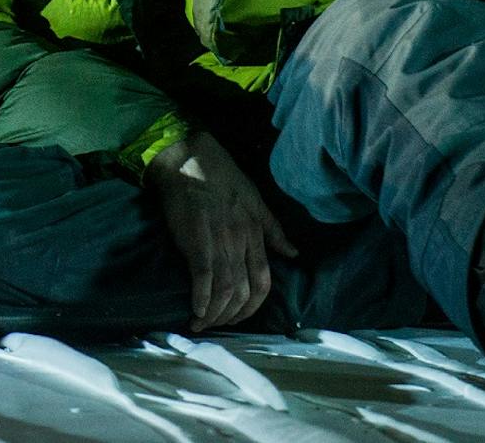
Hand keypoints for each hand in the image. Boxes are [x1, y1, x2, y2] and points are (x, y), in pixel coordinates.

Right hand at [146, 128, 297, 331]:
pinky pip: (202, 275)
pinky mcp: (195, 239)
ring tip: (203, 324)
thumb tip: (294, 254)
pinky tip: (196, 311)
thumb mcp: (256, 201)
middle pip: (243, 291)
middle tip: (218, 325)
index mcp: (255, 235)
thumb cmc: (223, 178)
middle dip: (232, 315)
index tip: (239, 316)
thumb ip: (273, 230)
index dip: (253, 306)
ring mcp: (218, 241)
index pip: (262, 281)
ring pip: (224, 288)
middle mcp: (240, 242)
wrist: (190, 159)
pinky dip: (201, 297)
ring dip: (215, 313)